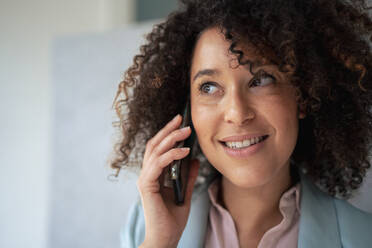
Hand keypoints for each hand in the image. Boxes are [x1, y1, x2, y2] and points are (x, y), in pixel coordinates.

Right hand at [136, 114, 199, 247]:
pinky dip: (171, 155)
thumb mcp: (184, 193)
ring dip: (171, 138)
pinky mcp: (146, 185)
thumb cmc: (172, 220)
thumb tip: (196, 160)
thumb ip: (188, 177)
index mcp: (154, 176)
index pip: (159, 149)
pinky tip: (184, 151)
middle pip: (155, 145)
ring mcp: (145, 179)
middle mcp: (147, 175)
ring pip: (155, 151)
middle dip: (168, 130)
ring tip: (186, 131)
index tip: (180, 123)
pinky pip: (158, 164)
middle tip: (181, 118)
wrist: (165, 238)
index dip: (168, 134)